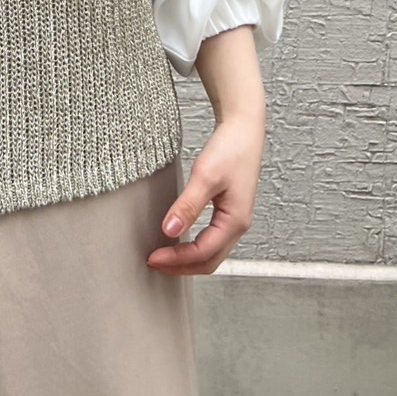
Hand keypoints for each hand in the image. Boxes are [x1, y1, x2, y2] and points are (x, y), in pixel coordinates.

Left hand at [145, 114, 263, 275]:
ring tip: (163, 256)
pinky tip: (179, 240)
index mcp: (235, 221)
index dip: (177, 260)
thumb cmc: (230, 149)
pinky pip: (213, 241)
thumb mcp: (205, 176)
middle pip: (209, 261)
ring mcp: (236, 220)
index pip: (203, 253)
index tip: (152, 257)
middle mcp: (239, 226)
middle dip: (181, 267)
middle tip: (154, 262)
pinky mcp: (230, 212)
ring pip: (212, 253)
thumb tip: (169, 231)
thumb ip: (188, 205)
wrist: (244, 129)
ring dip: (188, 260)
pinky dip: (195, 248)